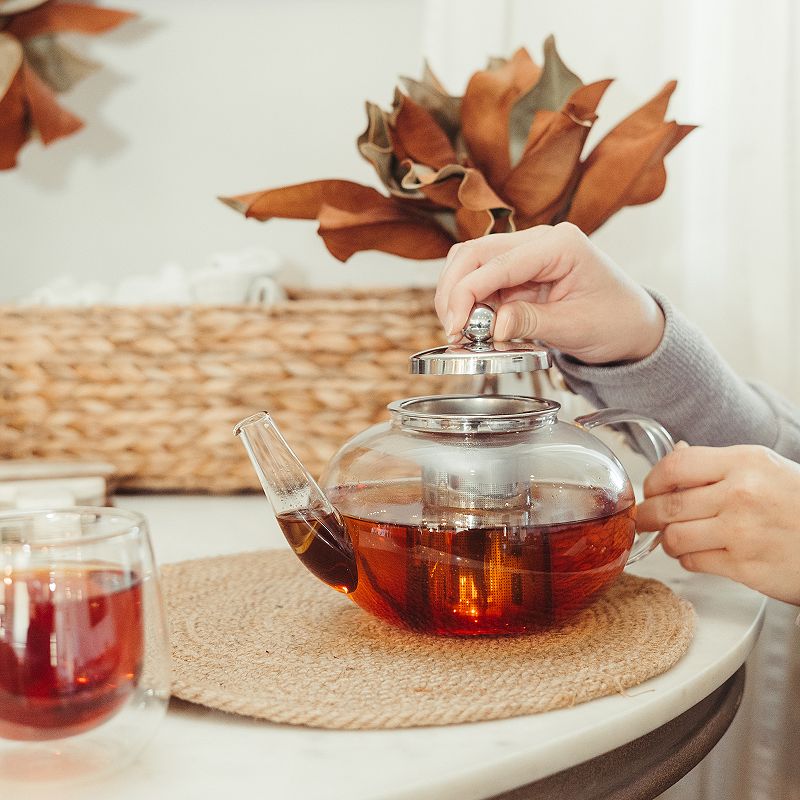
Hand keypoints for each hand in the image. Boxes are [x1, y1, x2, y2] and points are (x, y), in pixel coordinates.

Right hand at [434, 223, 664, 363]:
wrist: (632, 325)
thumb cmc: (615, 320)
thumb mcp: (574, 327)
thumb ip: (529, 322)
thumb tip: (491, 327)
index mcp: (561, 244)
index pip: (499, 262)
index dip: (468, 292)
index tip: (456, 324)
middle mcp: (540, 241)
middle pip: (476, 252)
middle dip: (455, 289)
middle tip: (451, 327)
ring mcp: (527, 254)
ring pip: (472, 262)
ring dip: (457, 293)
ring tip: (459, 328)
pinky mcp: (519, 272)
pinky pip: (482, 280)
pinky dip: (469, 301)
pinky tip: (470, 324)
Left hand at [638, 443, 799, 604]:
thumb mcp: (765, 468)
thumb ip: (716, 464)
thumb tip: (674, 455)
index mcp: (744, 462)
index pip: (675, 466)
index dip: (653, 480)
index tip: (651, 490)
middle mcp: (741, 495)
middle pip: (667, 505)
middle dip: (648, 515)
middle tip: (645, 519)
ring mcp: (742, 533)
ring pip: (674, 537)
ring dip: (668, 540)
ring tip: (677, 537)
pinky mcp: (745, 567)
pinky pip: (694, 562)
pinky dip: (689, 559)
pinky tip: (701, 552)